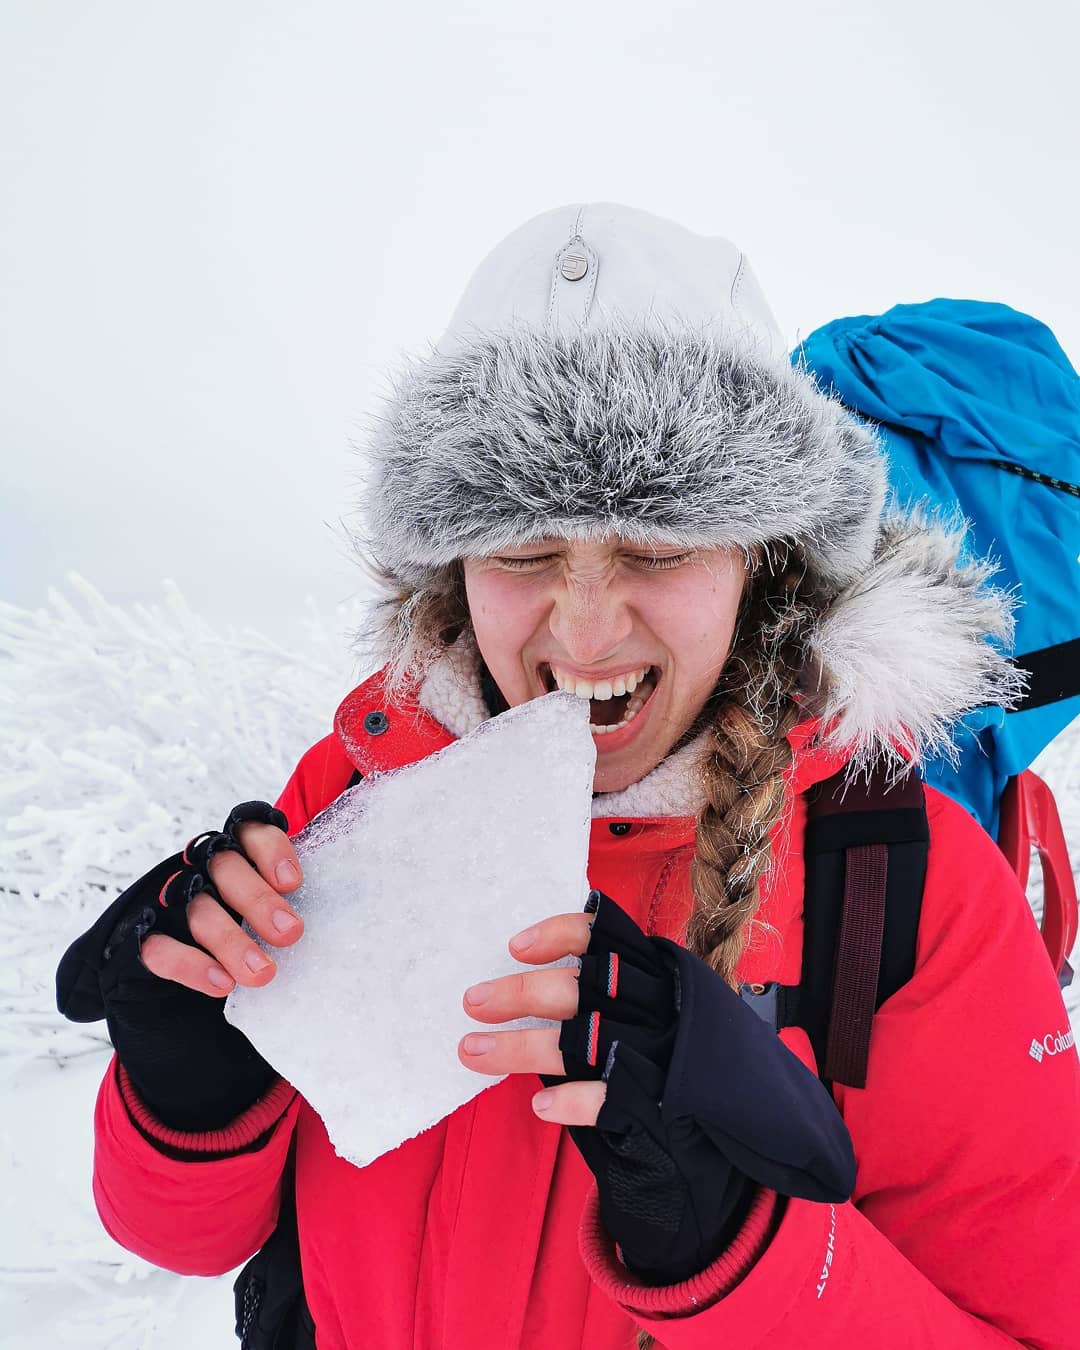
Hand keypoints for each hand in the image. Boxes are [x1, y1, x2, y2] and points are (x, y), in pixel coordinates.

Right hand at [139, 810, 304, 996]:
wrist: (179, 968)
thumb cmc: (245, 929)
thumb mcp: (271, 908)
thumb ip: (293, 900)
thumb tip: (349, 914)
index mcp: (236, 855)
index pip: (250, 833)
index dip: (271, 851)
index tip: (293, 883)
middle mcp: (202, 872)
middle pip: (226, 869)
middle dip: (259, 900)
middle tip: (290, 933)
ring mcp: (171, 904)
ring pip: (199, 910)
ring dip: (232, 941)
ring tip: (262, 973)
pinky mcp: (146, 939)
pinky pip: (161, 949)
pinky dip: (191, 966)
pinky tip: (221, 983)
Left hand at [460, 891, 855, 1285]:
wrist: (755, 1124)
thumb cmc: (683, 1055)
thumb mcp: (664, 1004)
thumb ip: (616, 989)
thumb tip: (528, 983)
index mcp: (663, 972)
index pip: (610, 936)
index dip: (560, 934)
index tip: (514, 946)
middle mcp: (663, 1006)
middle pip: (584, 986)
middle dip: (522, 992)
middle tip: (472, 1002)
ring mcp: (665, 1055)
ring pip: (584, 1040)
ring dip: (522, 1047)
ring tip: (473, 1052)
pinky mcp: (666, 1104)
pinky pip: (610, 1098)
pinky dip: (573, 1099)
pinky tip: (540, 1105)